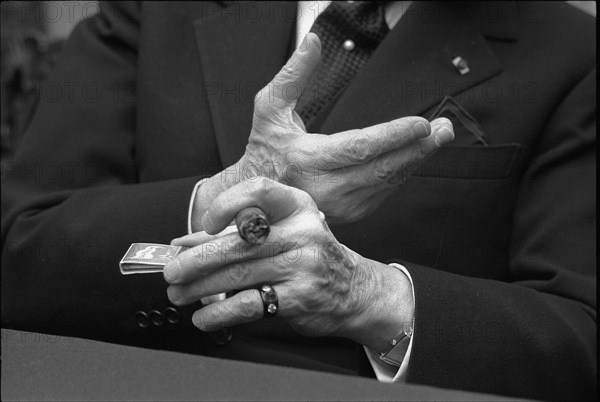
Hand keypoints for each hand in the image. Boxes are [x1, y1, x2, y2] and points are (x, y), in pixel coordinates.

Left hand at [165, 178, 413, 352]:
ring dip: (200, 288)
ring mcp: (302, 264)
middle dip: (196, 259)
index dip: (226, 204)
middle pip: (238, 242)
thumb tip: (184, 244)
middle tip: (172, 271)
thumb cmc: (311, 257)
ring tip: (179, 294)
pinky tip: (204, 316)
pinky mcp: (299, 296)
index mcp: (296, 206)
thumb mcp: (282, 234)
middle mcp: (301, 232)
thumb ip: (235, 235)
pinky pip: (249, 305)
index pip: (257, 191)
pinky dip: (219, 313)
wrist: (354, 290)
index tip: (204, 224)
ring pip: (238, 275)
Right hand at [195, 33, 453, 225]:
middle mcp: (324, 188)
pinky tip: (414, 156)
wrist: (259, 195)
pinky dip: (401, 173)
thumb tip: (314, 40)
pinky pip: (382, 192)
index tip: (421, 124)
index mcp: (305, 159)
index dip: (393, 136)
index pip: (358, 147)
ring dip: (415, 160)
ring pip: (386, 183)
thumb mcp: (269, 108)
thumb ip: (294, 74)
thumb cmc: (265, 148)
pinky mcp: (348, 214)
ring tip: (438, 138)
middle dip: (418, 149)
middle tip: (444, 129)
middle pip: (381, 169)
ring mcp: (338, 205)